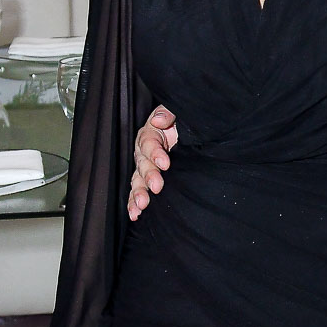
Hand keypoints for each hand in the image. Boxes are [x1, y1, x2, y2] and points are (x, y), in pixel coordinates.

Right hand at [128, 104, 177, 219]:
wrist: (191, 133)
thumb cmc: (182, 122)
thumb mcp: (178, 112)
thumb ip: (168, 112)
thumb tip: (158, 120)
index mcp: (151, 132)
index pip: (149, 142)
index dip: (155, 153)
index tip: (165, 163)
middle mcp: (145, 150)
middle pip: (142, 163)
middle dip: (149, 176)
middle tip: (156, 187)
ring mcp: (146, 165)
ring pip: (138, 180)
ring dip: (139, 193)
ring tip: (142, 205)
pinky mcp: (148, 178)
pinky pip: (138, 190)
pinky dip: (135, 202)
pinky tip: (136, 214)